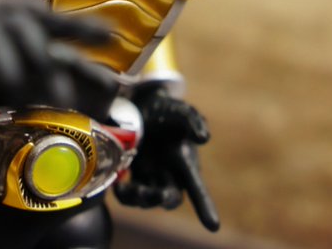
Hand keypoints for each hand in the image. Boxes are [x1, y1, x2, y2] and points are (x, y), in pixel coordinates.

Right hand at [0, 1, 117, 116]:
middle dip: (49, 72)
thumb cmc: (5, 37)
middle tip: (64, 100)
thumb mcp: (32, 39)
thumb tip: (108, 83)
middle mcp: (12, 16)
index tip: (111, 36)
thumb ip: (62, 58)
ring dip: (12, 78)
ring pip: (2, 52)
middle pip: (33, 41)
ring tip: (21, 104)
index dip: (84, 28)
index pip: (62, 22)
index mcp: (34, 15)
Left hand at [115, 84, 219, 231]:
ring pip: (147, 199)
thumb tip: (204, 137)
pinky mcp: (131, 175)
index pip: (197, 188)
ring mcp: (149, 177)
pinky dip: (123, 194)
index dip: (205, 206)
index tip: (213, 226)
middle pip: (169, 197)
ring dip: (140, 198)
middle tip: (155, 193)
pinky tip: (118, 186)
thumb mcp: (181, 111)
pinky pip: (128, 194)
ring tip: (129, 188)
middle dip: (161, 199)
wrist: (142, 104)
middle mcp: (169, 174)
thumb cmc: (167, 111)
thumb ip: (193, 121)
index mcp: (185, 162)